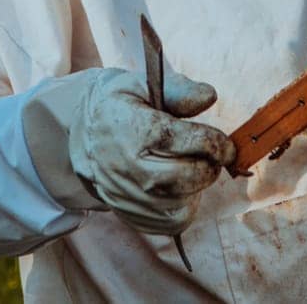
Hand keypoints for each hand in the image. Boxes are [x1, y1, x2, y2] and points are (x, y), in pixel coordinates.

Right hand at [22, 66, 234, 234]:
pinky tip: (178, 187)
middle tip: (212, 155)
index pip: (191, 141)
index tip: (225, 143)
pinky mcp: (131, 214)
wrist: (81, 136)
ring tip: (192, 168)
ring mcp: (128, 195)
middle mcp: (129, 167)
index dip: (218, 143)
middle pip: (189, 175)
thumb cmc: (118, 106)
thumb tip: (209, 96)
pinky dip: (184, 206)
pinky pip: (172, 222)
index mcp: (134, 129)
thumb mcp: (141, 84)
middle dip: (210, 165)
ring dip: (197, 186)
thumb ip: (178, 89)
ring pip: (183, 202)